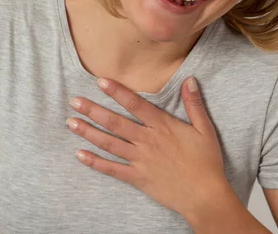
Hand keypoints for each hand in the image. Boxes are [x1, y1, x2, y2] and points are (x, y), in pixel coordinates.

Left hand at [66, 76, 229, 219]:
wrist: (204, 195)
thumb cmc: (206, 162)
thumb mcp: (205, 129)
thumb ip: (194, 104)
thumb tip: (189, 80)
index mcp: (163, 126)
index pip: (135, 104)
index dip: (117, 92)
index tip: (100, 81)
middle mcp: (147, 141)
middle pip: (115, 122)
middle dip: (93, 110)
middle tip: (74, 101)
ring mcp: (140, 160)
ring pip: (109, 143)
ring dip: (88, 132)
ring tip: (71, 123)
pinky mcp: (137, 178)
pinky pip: (112, 169)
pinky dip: (95, 162)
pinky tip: (80, 155)